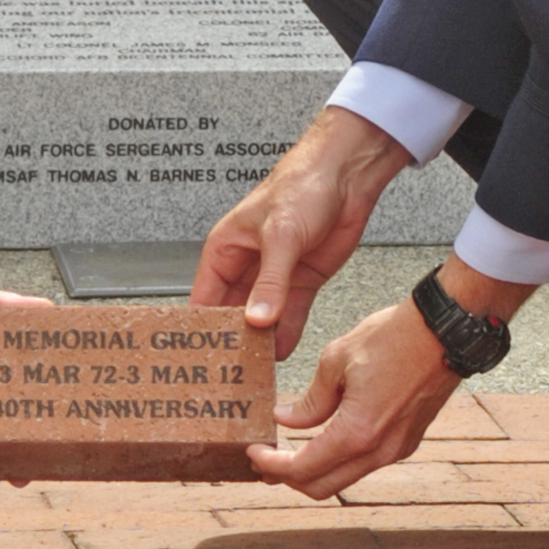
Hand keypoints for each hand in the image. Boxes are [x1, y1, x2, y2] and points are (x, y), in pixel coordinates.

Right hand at [190, 106, 411, 357]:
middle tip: (230, 373)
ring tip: (254, 372)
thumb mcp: (281, 235)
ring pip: (261, 319)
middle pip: (231, 313)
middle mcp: (246, 265)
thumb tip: (257, 319)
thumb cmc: (302, 185)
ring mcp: (275, 275)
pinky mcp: (302, 281)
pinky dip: (285, 335)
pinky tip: (281, 354)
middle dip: (231, 341)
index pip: (205, 297)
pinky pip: (289, 315)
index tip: (202, 356)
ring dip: (259, 342)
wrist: (346, 175)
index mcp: (225, 248)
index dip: (202, 327)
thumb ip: (270, 282)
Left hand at [247, 278, 467, 497]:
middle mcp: (379, 451)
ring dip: (313, 471)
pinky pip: (364, 464)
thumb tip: (285, 419)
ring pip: (344, 478)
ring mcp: (396, 450)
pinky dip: (337, 461)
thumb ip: (310, 400)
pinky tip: (322, 440)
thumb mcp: (337, 360)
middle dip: (287, 477)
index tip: (253, 452)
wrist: (445, 331)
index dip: (271, 465)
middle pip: (321, 487)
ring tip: (287, 451)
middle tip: (263, 460)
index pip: (302, 468)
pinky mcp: (407, 441)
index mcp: (357, 433)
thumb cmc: (392, 338)